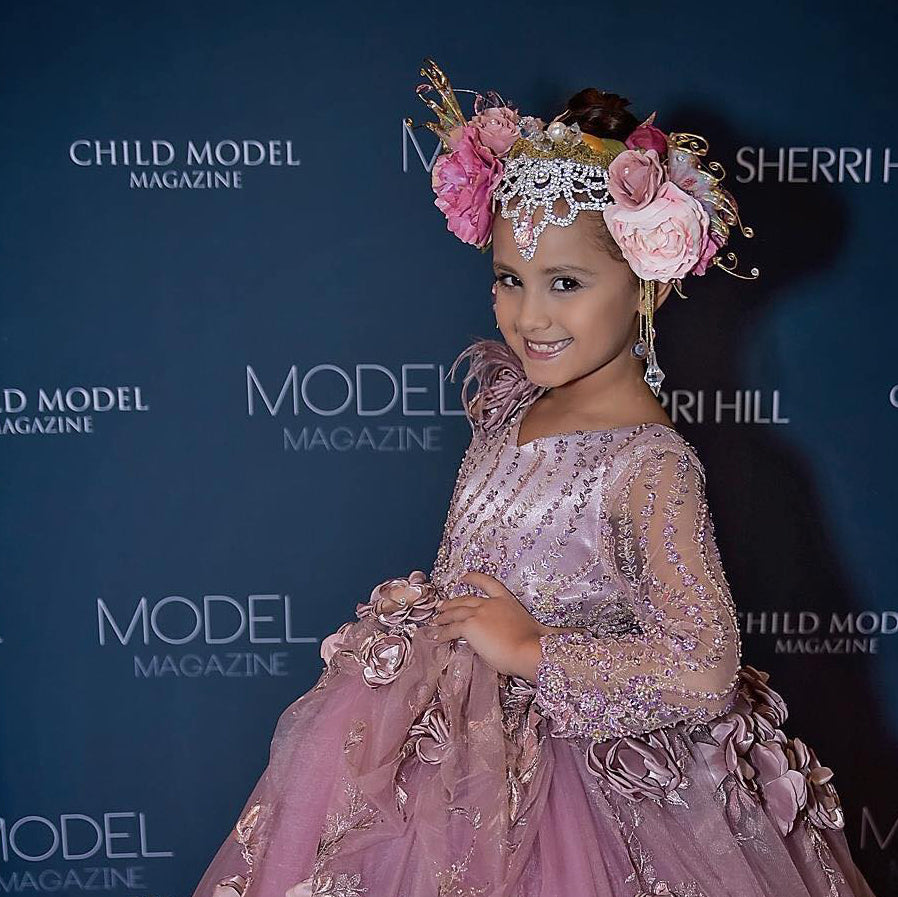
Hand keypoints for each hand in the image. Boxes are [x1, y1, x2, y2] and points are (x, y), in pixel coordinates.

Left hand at [428, 570, 551, 679]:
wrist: (529, 649)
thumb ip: (522, 626)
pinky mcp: (470, 626)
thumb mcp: (531, 627)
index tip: (464, 576)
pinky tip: (438, 636)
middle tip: (442, 605)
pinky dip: (443, 632)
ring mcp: (479, 613)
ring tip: (436, 620)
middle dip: (452, 602)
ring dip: (444, 616)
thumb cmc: (534, 643)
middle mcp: (490, 603)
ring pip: (456, 612)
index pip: (488, 583)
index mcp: (506, 600)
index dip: (474, 578)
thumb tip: (528, 633)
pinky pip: (452, 628)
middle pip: (466, 599)